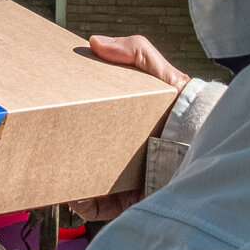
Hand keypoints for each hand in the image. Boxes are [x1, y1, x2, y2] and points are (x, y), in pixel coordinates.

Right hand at [70, 34, 191, 225]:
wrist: (202, 147)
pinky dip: (82, 203)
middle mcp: (121, 153)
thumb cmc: (186, 109)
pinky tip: (74, 194)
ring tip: (52, 174)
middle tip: (46, 147)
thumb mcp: (161, 72)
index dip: (71, 122)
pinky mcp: (129, 201)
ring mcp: (123, 179)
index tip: (54, 115)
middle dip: (62, 153)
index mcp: (124, 124)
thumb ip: (135, 51)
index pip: (90, 124)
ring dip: (65, 180)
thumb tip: (94, 42)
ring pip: (84, 182)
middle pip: (81, 154)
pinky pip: (97, 207)